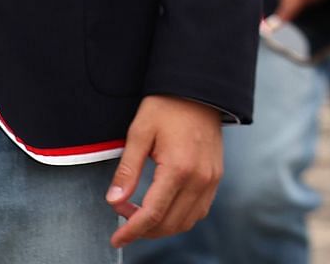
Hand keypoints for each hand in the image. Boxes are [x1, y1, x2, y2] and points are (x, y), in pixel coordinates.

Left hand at [104, 95, 224, 247]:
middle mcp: (199, 178)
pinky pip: (199, 210)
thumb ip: (127, 170)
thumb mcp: (139, 133)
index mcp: (178, 167)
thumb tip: (114, 201)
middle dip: (144, 230)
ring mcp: (211, 178)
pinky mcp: (216, 176)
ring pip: (186, 222)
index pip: (152, 213)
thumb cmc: (167, 107)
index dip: (131, 231)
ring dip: (162, 227)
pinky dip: (180, 218)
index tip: (116, 239)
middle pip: (170, 223)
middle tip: (124, 218)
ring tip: (142, 214)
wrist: (199, 90)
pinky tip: (164, 208)